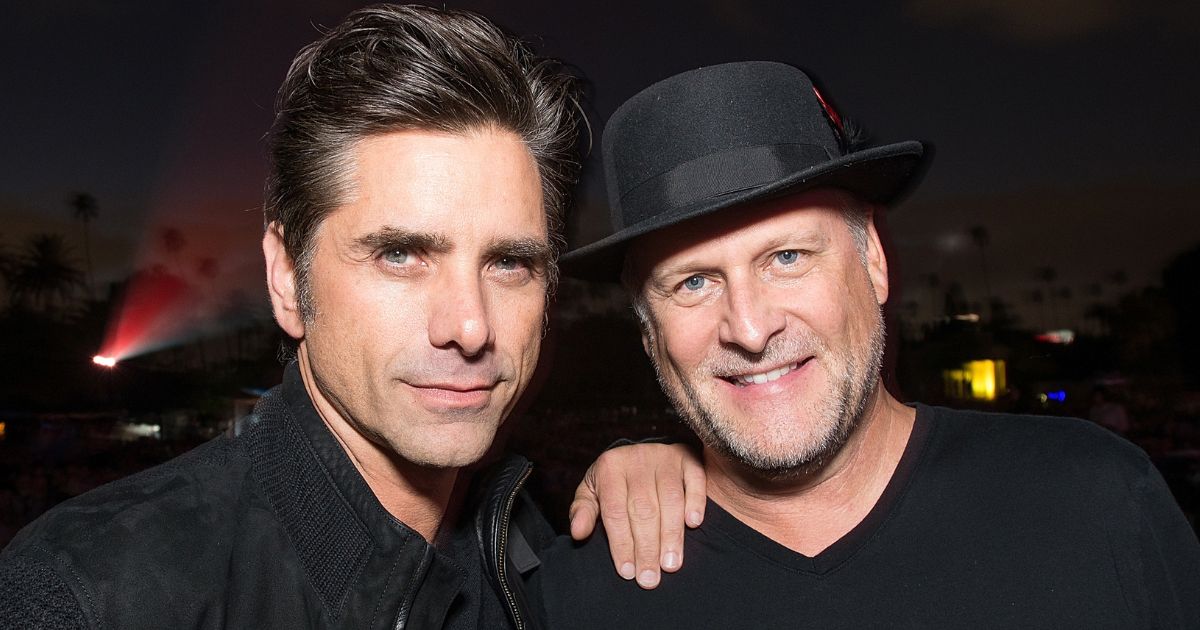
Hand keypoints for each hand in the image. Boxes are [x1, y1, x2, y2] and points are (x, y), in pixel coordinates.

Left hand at [569, 442, 705, 588]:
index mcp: (610, 466)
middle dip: (647, 547)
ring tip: (670, 564)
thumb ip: (583, 511)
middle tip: (650, 578)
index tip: (628, 572)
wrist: (638, 454)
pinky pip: (695, 479)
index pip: (615, 511)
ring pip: (670, 498)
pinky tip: (693, 524)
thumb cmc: (613, 481)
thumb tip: (577, 533)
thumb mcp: (591, 491)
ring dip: (671, 534)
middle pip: (644, 508)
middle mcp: (638, 459)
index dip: (621, 543)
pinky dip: (696, 502)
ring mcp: (665, 457)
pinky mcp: (687, 459)